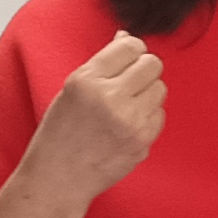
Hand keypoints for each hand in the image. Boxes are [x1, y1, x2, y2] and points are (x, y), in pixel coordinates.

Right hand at [21, 33, 163, 198]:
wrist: (58, 179)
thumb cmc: (60, 134)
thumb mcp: (70, 91)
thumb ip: (101, 65)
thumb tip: (128, 39)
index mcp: (86, 80)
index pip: (130, 46)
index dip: (132, 51)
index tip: (127, 60)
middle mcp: (109, 98)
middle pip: (152, 64)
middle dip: (143, 70)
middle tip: (130, 83)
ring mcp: (129, 121)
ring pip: (160, 89)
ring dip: (147, 93)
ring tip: (126, 106)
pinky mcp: (141, 141)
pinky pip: (160, 115)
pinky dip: (148, 117)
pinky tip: (128, 126)